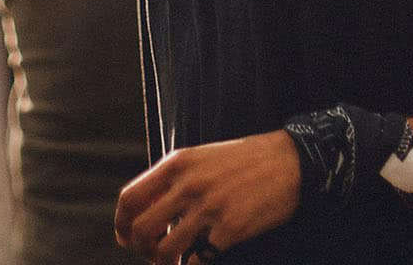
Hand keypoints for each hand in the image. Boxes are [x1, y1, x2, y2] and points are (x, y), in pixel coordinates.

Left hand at [114, 131, 300, 263]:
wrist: (291, 160)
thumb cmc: (244, 161)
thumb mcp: (201, 159)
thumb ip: (173, 180)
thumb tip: (146, 212)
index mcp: (177, 164)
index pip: (129, 198)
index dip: (121, 224)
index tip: (126, 238)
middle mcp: (188, 184)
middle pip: (141, 229)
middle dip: (141, 249)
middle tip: (152, 255)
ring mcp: (209, 207)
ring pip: (166, 250)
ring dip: (165, 263)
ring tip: (176, 261)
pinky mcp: (230, 228)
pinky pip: (198, 260)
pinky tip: (200, 262)